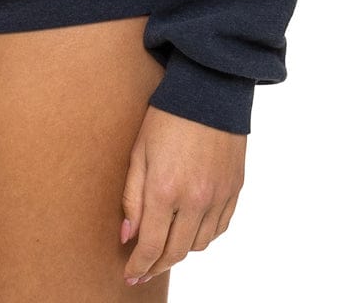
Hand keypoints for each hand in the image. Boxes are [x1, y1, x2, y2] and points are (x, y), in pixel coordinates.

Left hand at [119, 103, 246, 285]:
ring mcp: (218, 196)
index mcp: (165, 189)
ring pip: (200, 245)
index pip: (151, 245)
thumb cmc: (167, 116)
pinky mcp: (235, 190)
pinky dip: (204, 236)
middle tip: (144, 269)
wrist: (209, 89)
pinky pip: (220, 228)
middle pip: (176, 252)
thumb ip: (131, 197)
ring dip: (181, 252)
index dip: (140, 265)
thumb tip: (128, 236)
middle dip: (157, 265)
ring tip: (165, 247)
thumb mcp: (138, 152)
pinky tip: (191, 230)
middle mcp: (195, 199)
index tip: (130, 275)